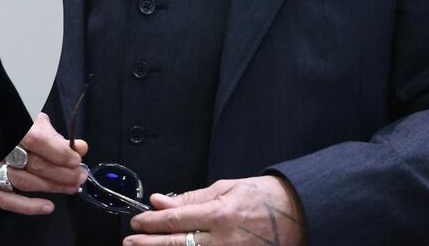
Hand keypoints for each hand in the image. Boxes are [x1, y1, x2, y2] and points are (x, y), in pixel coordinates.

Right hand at [0, 112, 88, 214]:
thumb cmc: (6, 117)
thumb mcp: (29, 116)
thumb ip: (53, 134)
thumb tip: (80, 147)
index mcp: (9, 123)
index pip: (36, 140)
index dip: (59, 152)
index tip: (76, 159)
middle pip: (33, 164)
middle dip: (62, 172)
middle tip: (80, 176)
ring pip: (24, 182)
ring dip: (52, 187)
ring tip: (72, 187)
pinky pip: (3, 198)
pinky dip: (27, 206)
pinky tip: (48, 207)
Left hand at [125, 175, 304, 245]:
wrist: (299, 213)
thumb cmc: (264, 196)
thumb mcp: (228, 187)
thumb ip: (192, 197)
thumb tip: (161, 200)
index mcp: (220, 213)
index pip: (176, 219)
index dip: (152, 222)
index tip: (137, 221)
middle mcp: (223, 239)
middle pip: (176, 243)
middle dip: (149, 243)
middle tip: (129, 241)